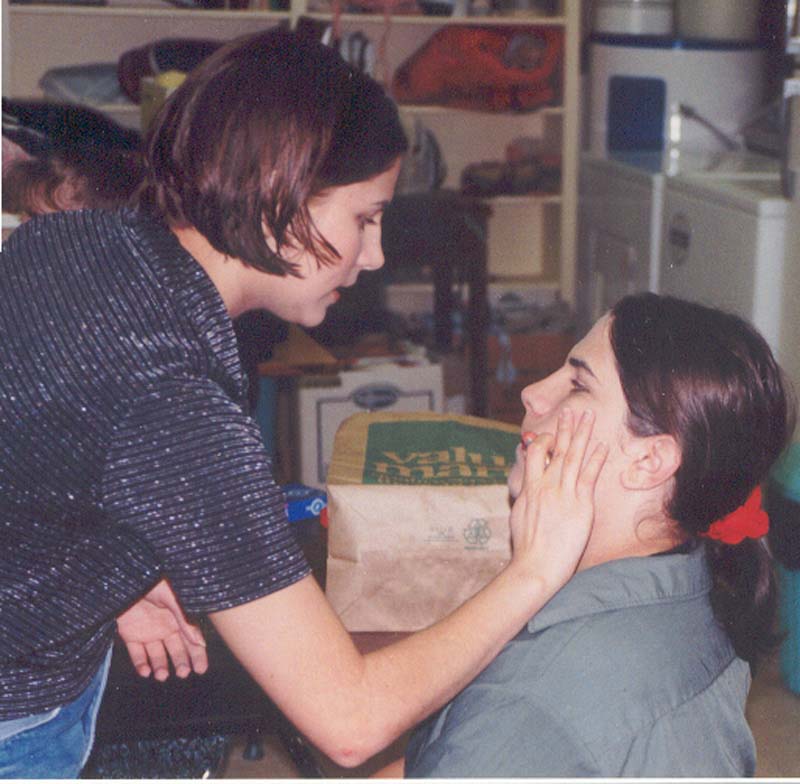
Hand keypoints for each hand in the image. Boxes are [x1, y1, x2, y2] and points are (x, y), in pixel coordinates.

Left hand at [117, 578, 207, 680]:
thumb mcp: (172, 599)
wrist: (126, 578)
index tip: (200, 669)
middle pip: (176, 650)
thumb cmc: (153, 582)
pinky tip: (145, 671)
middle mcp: (165, 627)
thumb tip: (201, 642)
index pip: (191, 640)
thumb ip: (185, 620)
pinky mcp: (131, 635)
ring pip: (157, 655)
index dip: (197, 655)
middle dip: (181, 663)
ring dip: (160, 667)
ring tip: (161, 675)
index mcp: (178, 618)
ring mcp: (148, 632)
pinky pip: (136, 654)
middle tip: (182, 673)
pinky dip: (141, 664)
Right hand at [508, 408, 606, 592]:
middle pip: (556, 449)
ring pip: (573, 456)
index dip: (544, 440)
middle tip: (572, 411)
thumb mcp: (519, 516)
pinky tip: (602, 446)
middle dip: (565, 428)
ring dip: (582, 434)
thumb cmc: (526, 548)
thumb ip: (525, 498)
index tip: (551, 434)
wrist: (536, 565)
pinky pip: (589, 476)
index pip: (535, 453)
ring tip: (589, 417)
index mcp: (529, 488)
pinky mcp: (580, 505)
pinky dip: (595, 459)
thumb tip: (526, 489)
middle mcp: (546, 486)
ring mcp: (564, 494)